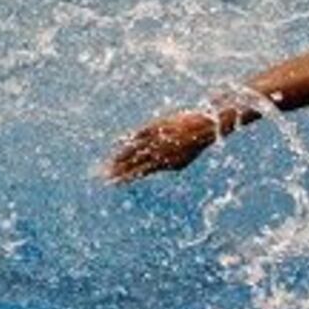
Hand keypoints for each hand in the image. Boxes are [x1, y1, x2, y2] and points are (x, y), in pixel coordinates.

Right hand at [104, 111, 218, 183]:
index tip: (113, 182)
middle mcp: (158, 152)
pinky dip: (128, 138)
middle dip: (118, 169)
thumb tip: (146, 170)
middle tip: (104, 175)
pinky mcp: (156, 126)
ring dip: (120, 157)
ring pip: (134, 149)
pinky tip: (118, 141)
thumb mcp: (179, 162)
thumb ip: (163, 165)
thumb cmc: (192, 147)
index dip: (125, 177)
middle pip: (133, 162)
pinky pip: (139, 134)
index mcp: (164, 163)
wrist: (204, 127)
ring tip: (109, 163)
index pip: (139, 172)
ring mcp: (156, 139)